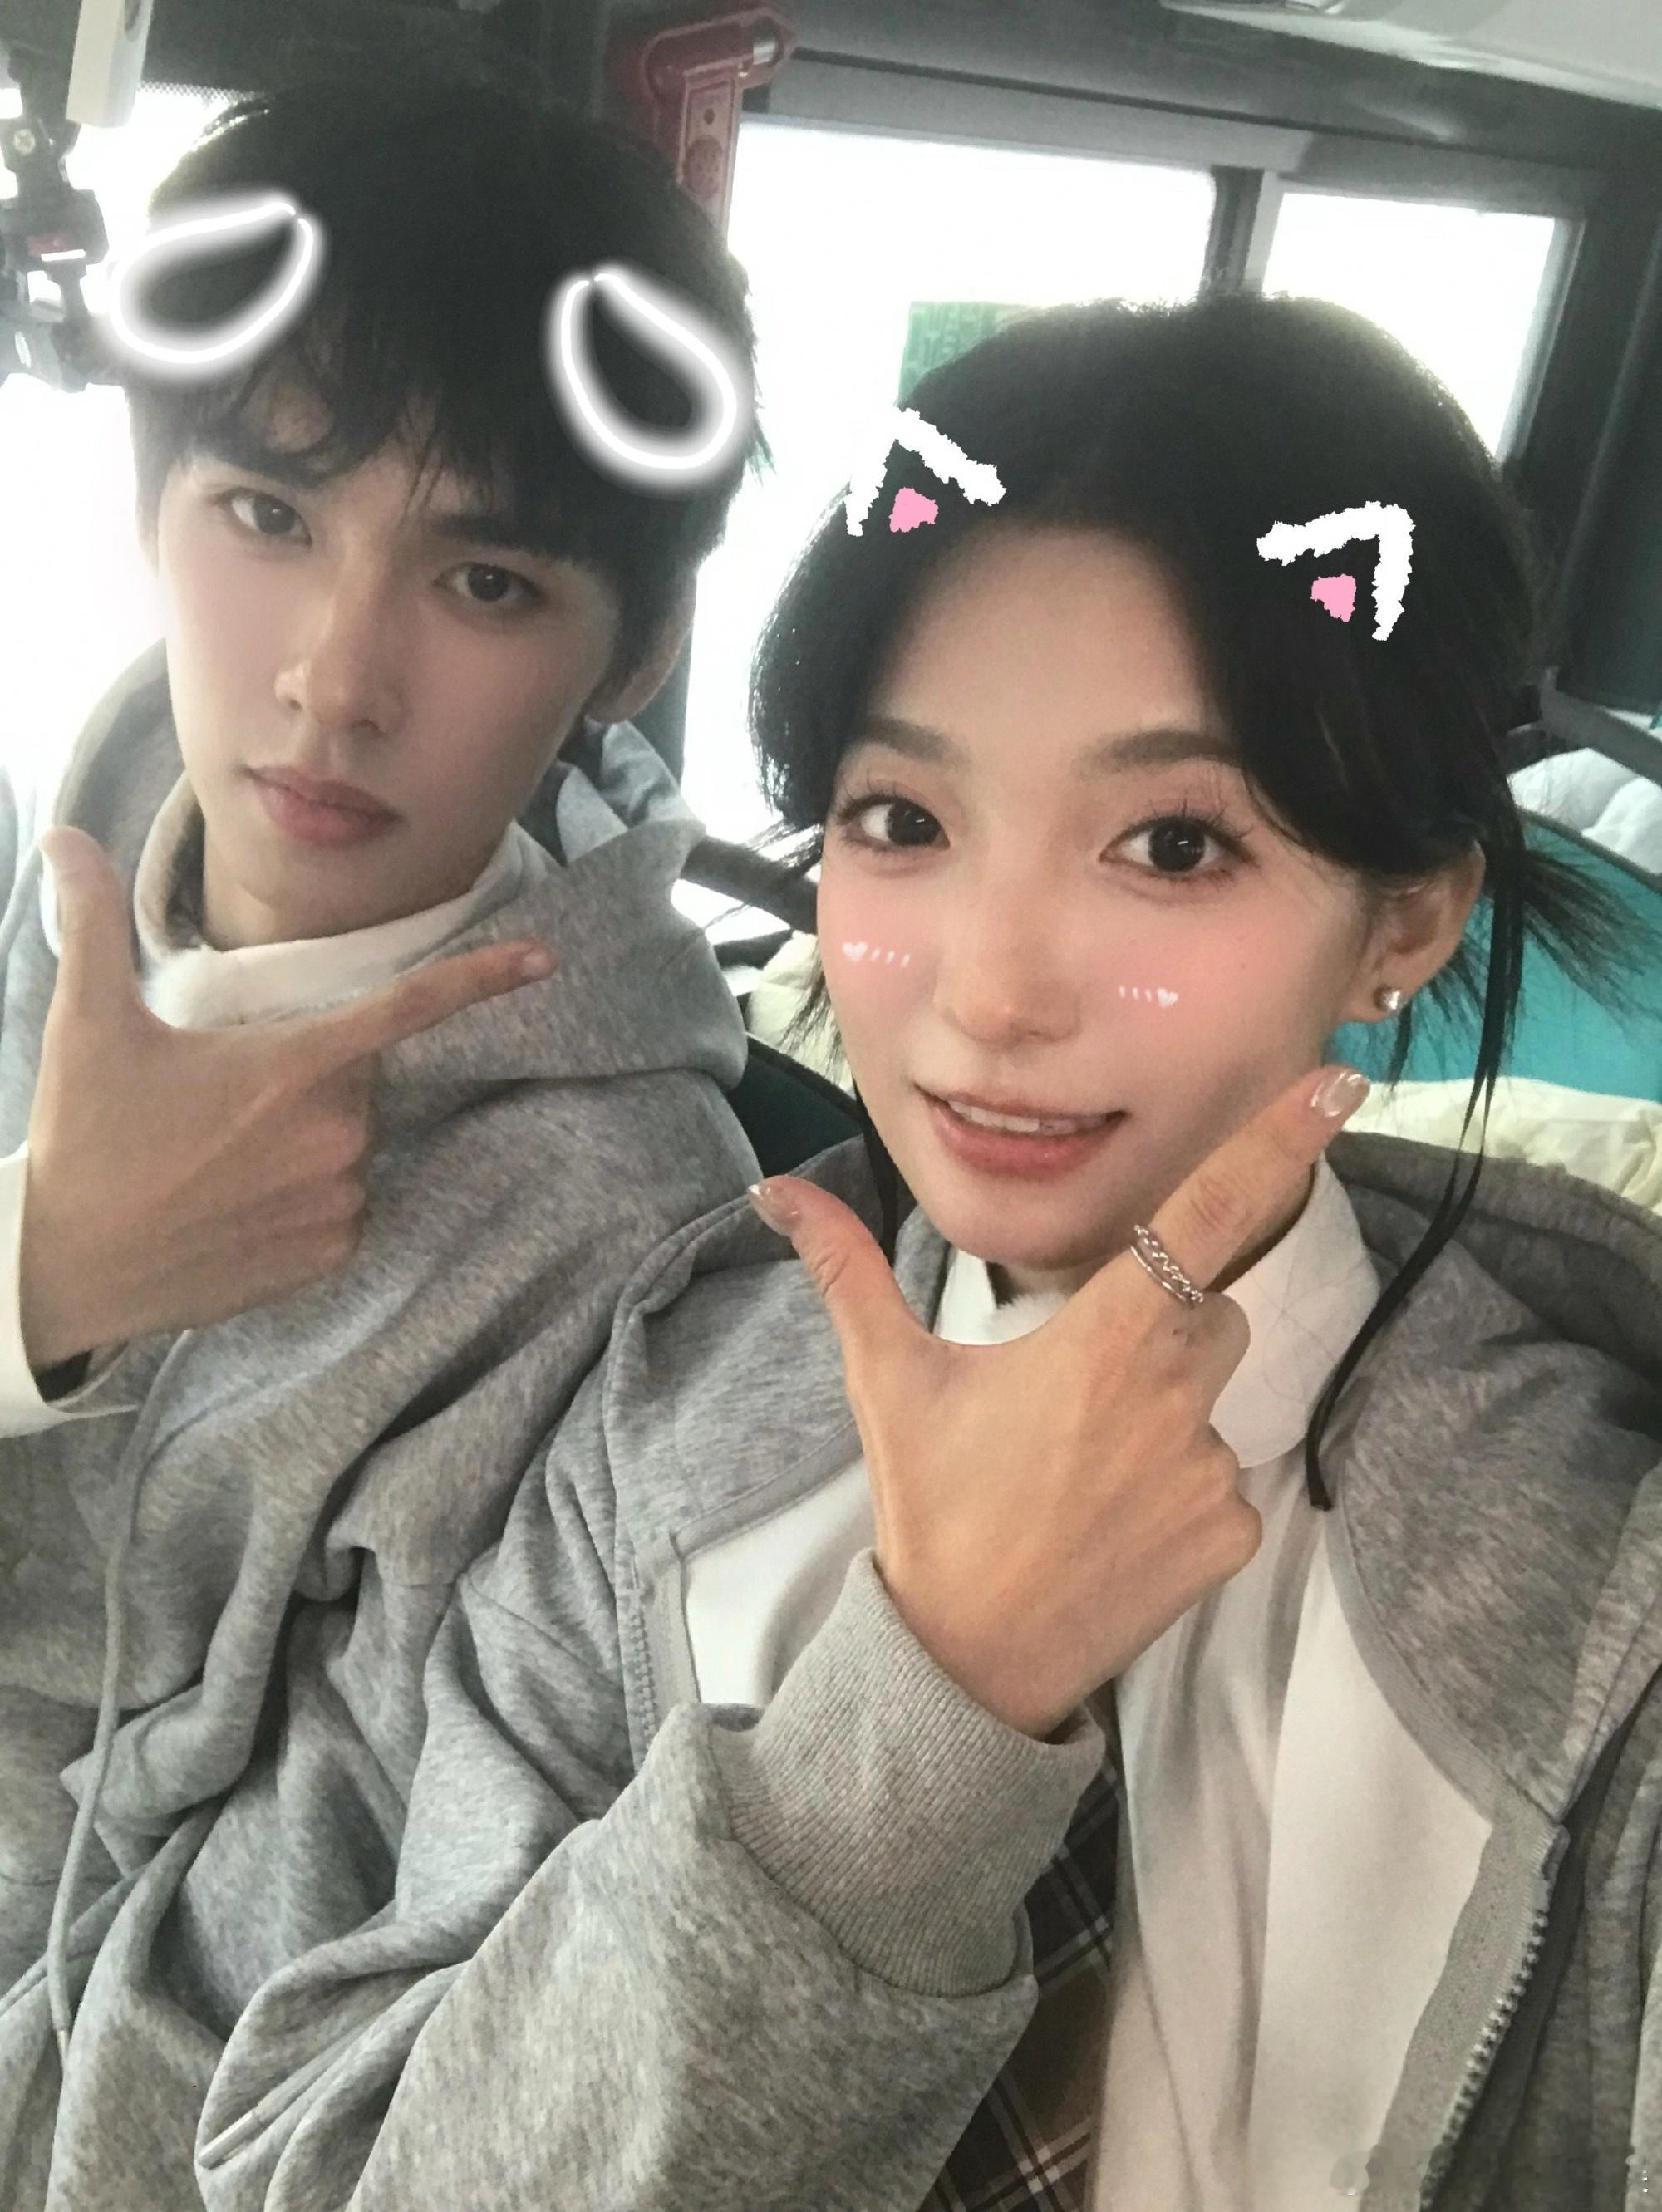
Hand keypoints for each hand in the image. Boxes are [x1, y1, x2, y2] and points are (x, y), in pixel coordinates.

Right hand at [18, 827, 554, 1371]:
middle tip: (219, 1106)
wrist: (68, 1269)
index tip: (543, 958)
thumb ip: (93, 920)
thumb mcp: (87, 1023)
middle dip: (304, 1079)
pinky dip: (304, 1198)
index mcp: (294, 1065)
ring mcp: (339, 1199)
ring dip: (302, 1141)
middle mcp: (336, 1133)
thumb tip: (64, 835)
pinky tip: (238, 1208)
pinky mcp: (333, 1253)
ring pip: (349, 1144)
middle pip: (355, 1081)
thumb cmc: (85, 1140)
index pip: (407, 1008)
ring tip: (218, 1163)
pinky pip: (343, 1205)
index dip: (480, 978)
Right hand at [750, 1063, 1369, 1737]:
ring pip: (1215, 1399)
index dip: (1275, 1143)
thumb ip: (848, 1270)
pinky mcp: (1233, 1534)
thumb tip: (776, 1191)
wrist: (968, 1659)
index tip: (1337, 1085)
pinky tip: (1116, 1525)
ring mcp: (1211, 1468)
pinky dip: (1183, 1493)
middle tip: (1078, 1390)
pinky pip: (1226, 1481)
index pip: (1208, 1216)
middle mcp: (1173, 1394)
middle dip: (1166, 1326)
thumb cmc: (931, 1507)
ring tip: (1085, 1471)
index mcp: (1102, 1339)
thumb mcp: (888, 1379)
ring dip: (1169, 1413)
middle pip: (1210, 1312)